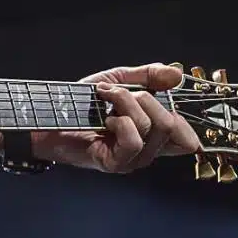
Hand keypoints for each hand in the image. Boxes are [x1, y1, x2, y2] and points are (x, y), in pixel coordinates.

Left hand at [34, 63, 201, 172]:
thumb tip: (177, 73)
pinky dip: (120, 121)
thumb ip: (148, 76)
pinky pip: (132, 139)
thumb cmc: (81, 103)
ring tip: (104, 99)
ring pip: (150, 127)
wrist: (49, 115)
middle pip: (171, 124)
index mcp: (152, 135)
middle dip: (144, 98)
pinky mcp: (114, 164)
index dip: (183, 118)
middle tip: (116, 92)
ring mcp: (132, 160)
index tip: (160, 94)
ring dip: (125, 103)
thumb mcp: (118, 80)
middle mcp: (147, 152)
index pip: (187, 139)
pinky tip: (104, 119)